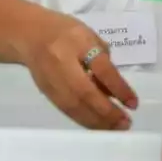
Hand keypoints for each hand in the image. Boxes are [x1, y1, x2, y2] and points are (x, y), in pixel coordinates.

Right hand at [15, 10, 137, 130]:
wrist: (28, 34)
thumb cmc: (65, 31)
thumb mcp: (89, 36)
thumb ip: (103, 60)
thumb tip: (116, 90)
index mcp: (77, 42)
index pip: (102, 69)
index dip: (119, 88)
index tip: (133, 104)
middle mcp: (62, 62)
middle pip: (86, 93)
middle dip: (107, 111)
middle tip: (125, 123)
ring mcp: (51, 79)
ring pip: (74, 106)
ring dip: (97, 121)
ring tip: (115, 128)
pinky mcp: (46, 92)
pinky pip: (66, 110)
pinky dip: (83, 119)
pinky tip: (97, 125)